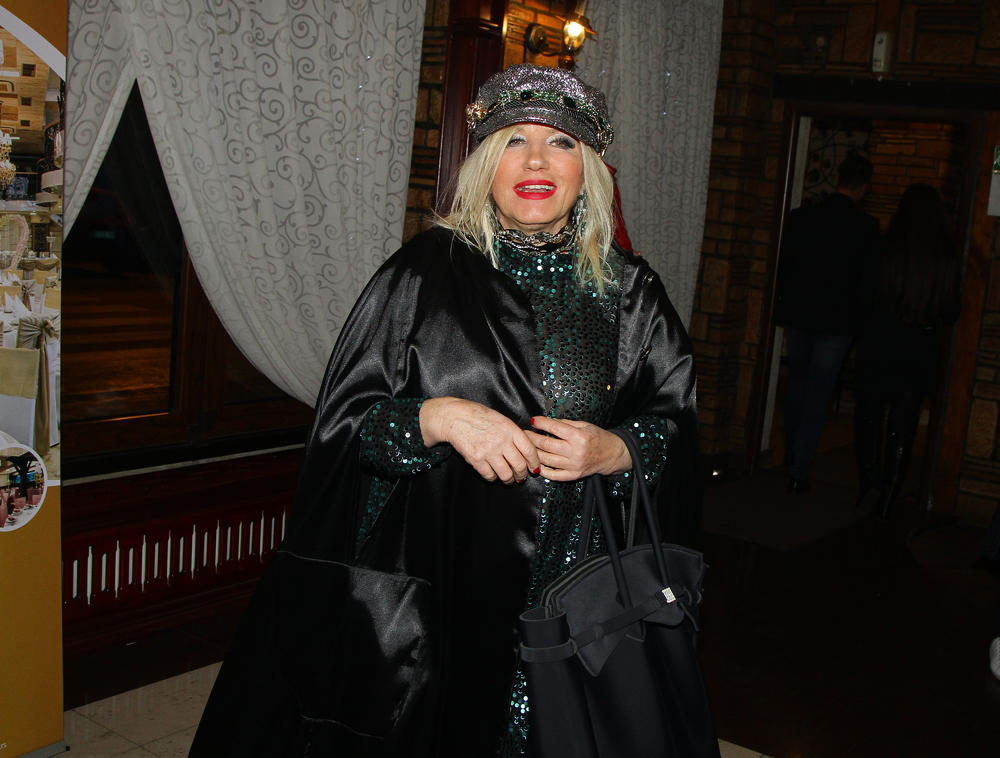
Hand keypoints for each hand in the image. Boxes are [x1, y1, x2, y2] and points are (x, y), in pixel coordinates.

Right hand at [419, 397, 540, 483]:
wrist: (455, 417)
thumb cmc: (478, 416)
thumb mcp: (501, 419)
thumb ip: (513, 434)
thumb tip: (526, 450)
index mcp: (511, 429)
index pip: (530, 451)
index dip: (534, 463)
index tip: (534, 468)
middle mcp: (502, 441)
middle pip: (519, 465)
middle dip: (522, 475)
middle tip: (521, 477)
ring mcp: (489, 451)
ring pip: (506, 474)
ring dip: (509, 480)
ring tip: (508, 479)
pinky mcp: (476, 459)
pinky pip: (490, 476)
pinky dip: (493, 478)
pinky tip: (493, 475)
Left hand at [525, 417, 631, 480]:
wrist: (612, 454)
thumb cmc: (598, 437)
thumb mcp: (584, 425)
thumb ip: (565, 423)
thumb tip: (547, 421)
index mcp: (578, 436)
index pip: (554, 428)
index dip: (541, 423)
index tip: (533, 420)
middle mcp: (575, 451)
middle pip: (546, 444)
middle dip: (532, 437)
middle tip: (524, 433)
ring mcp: (573, 465)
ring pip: (546, 460)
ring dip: (533, 453)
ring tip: (527, 447)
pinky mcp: (574, 475)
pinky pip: (554, 475)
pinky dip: (542, 470)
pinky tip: (536, 463)